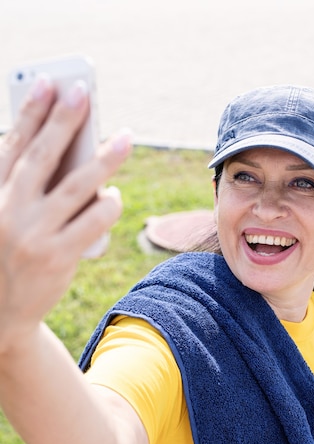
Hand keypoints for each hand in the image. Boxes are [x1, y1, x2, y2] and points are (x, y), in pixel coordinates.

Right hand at [0, 74, 131, 351]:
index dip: (30, 112)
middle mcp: (7, 210)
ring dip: (104, 159)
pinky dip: (109, 205)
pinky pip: (94, 221)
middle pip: (42, 157)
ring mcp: (32, 234)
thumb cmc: (7, 258)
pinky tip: (115, 196)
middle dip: (64, 120)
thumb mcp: (3, 219)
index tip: (47, 82)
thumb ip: (24, 189)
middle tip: (84, 91)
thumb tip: (70, 155)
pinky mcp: (57, 257)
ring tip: (125, 138)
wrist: (0, 315)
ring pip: (76, 187)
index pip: (12, 146)